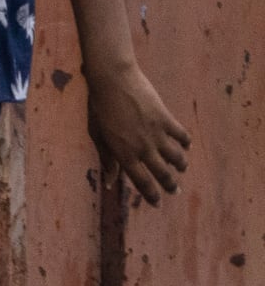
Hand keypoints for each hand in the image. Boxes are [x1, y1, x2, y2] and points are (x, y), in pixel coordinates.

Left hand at [93, 60, 191, 208]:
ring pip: (175, 156)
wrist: (113, 82)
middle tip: (175, 191)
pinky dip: (185, 142)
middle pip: (161, 173)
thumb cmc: (100, 110)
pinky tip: (186, 146)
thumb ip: (107, 160)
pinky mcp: (165, 118)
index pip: (141, 181)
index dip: (150, 194)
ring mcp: (155, 133)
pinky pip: (180, 134)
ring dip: (180, 164)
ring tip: (182, 169)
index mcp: (124, 155)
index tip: (158, 203)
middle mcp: (142, 148)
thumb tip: (108, 183)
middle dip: (169, 185)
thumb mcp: (99, 138)